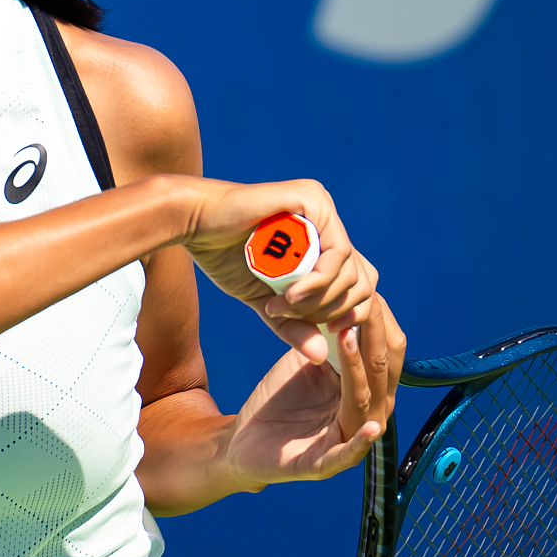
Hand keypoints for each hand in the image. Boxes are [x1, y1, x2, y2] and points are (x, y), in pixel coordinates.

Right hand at [171, 177, 379, 365]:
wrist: (194, 224)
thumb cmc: (224, 257)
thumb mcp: (266, 301)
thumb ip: (293, 325)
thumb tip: (322, 356)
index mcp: (323, 241)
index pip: (359, 284)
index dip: (348, 313)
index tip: (323, 331)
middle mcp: (329, 222)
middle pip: (362, 279)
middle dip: (332, 309)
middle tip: (293, 317)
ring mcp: (324, 208)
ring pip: (350, 270)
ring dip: (320, 299)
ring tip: (283, 306)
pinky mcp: (314, 200)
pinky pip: (337, 251)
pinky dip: (318, 281)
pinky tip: (292, 294)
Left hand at [220, 291, 406, 485]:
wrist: (242, 441)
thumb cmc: (278, 401)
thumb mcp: (305, 363)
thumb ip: (326, 340)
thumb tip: (345, 301)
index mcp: (362, 392)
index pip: (383, 357)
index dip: (378, 326)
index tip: (367, 295)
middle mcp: (364, 417)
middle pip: (381, 377)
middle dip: (372, 340)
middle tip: (363, 307)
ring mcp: (346, 442)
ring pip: (365, 406)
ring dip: (360, 372)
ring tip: (348, 338)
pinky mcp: (324, 465)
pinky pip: (348, 454)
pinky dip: (361, 442)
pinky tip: (372, 427)